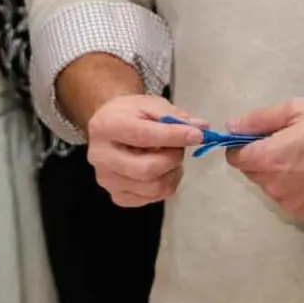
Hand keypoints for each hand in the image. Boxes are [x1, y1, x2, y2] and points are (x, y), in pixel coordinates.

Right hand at [85, 93, 204, 206]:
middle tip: (180, 148)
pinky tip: (163, 170)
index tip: (198, 135)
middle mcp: (101, 157)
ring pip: (153, 188)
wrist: (109, 126)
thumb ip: (175, 116)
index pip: (143, 136)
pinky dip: (166, 185)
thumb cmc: (131, 113)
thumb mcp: (151, 104)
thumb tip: (202, 128)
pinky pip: (151, 198)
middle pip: (147, 169)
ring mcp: (107, 180)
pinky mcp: (117, 195)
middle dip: (173, 158)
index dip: (174, 137)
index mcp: (106, 127)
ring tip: (171, 158)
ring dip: (173, 173)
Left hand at [225, 99, 303, 222]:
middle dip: (263, 159)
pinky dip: (296, 188)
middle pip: (253, 173)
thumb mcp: (297, 110)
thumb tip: (233, 127)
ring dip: (280, 174)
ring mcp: (292, 204)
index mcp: (270, 159)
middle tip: (291, 143)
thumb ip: (259, 119)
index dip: (244, 145)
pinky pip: (290, 199)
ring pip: (272, 187)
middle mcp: (276, 187)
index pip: (236, 158)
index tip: (261, 138)